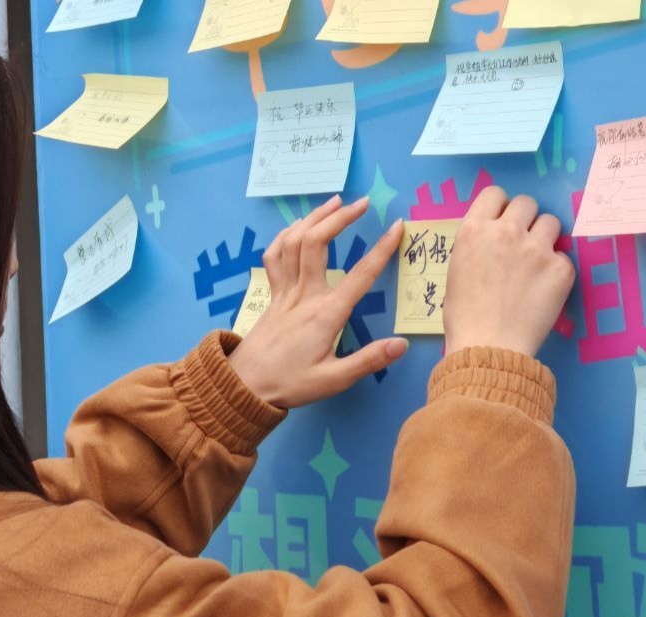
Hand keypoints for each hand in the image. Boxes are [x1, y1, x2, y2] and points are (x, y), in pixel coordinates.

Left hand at [229, 196, 408, 408]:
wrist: (243, 386)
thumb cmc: (290, 384)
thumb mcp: (334, 380)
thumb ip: (369, 360)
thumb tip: (402, 344)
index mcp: (326, 314)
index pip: (360, 274)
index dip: (382, 248)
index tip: (397, 226)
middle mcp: (304, 295)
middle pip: (318, 243)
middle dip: (341, 218)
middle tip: (362, 203)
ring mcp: (284, 292)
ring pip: (294, 242)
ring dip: (314, 218)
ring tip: (335, 203)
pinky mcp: (272, 295)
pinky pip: (275, 256)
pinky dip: (285, 236)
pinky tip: (296, 226)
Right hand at [443, 186, 575, 356]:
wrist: (489, 346)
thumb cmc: (464, 317)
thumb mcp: (456, 271)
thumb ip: (476, 247)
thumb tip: (492, 243)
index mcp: (474, 230)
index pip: (495, 194)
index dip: (500, 208)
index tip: (502, 223)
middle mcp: (506, 231)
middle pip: (526, 203)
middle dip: (525, 219)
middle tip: (522, 244)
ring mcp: (536, 248)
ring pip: (550, 222)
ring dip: (544, 238)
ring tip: (536, 264)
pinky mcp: (560, 268)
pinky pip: (563, 258)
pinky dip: (555, 271)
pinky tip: (543, 291)